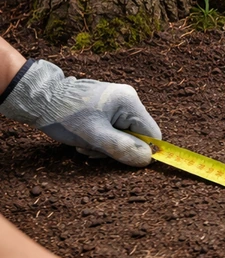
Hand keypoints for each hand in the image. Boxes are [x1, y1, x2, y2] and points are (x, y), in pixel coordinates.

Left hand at [0, 59, 159, 165]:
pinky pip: (114, 128)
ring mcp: (117, 101)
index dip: (140, 150)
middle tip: (93, 149)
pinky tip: (85, 138)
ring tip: (85, 144)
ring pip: (123, 134)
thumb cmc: (65, 116)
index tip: (119, 157)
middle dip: (117, 147)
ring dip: (106, 145)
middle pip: (136, 135)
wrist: (38, 99)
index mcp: (129, 102)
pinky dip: (101, 138)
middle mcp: (128, 98)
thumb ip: (123, 148)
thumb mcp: (94, 137)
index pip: (152, 134)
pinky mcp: (106, 106)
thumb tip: (147, 159)